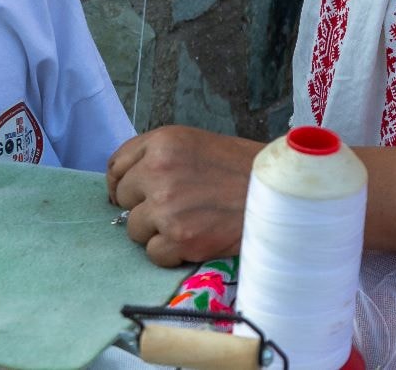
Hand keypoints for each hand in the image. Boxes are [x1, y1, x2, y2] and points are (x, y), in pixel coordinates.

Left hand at [107, 125, 261, 265]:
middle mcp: (158, 171)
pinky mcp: (179, 239)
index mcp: (163, 142)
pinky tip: (194, 240)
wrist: (278, 195)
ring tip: (188, 224)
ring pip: (134, 229)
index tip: (130, 195)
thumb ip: (161, 157)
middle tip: (171, 210)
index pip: (117, 165)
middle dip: (143, 206)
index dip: (122, 182)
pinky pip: (153, 253)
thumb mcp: (197, 144)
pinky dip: (171, 253)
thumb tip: (129, 181)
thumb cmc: (242, 168)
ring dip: (156, 231)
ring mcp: (167, 207)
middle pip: (124, 198)